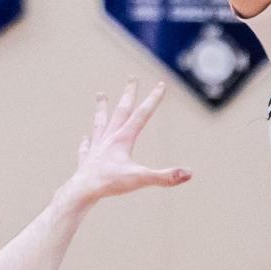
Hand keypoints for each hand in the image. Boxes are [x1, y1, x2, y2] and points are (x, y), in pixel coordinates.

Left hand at [69, 81, 190, 207]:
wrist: (82, 191)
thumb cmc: (110, 183)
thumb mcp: (141, 179)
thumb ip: (165, 176)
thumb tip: (188, 174)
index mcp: (123, 139)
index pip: (142, 114)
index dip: (153, 99)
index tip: (161, 84)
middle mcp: (109, 138)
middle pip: (121, 111)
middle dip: (129, 94)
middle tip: (131, 78)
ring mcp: (97, 147)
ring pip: (100, 123)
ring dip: (102, 108)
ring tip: (100, 95)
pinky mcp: (87, 160)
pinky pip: (87, 147)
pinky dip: (87, 141)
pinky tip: (85, 138)